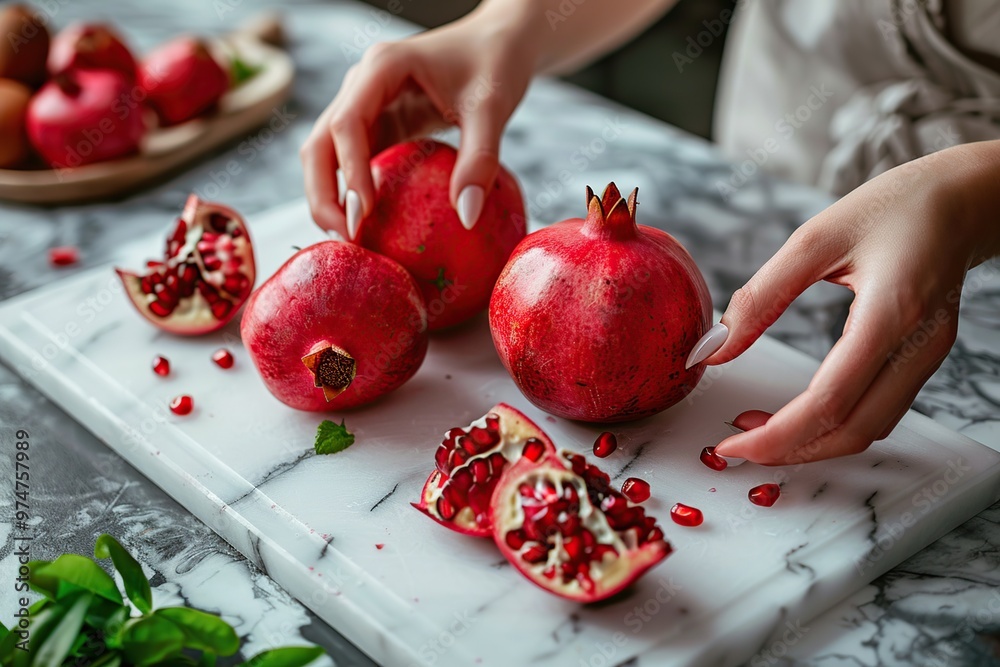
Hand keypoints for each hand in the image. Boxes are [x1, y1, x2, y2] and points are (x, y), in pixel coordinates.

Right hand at [299, 14, 535, 239]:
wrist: (498, 41)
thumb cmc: (496, 63)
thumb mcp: (493, 107)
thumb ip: (481, 159)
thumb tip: (467, 217)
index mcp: (382, 68)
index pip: (347, 123)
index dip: (349, 172)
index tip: (363, 216)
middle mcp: (361, 84)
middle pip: (320, 144)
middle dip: (324, 194)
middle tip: (348, 239)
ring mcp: (364, 105)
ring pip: (326, 155)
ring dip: (330, 197)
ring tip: (353, 239)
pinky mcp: (377, 125)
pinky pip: (352, 162)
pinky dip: (352, 192)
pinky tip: (369, 226)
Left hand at [699, 143, 999, 464]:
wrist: (965, 198)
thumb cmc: (893, 207)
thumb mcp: (814, 239)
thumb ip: (760, 297)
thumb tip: (713, 350)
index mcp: (889, 314)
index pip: (830, 401)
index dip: (777, 435)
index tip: (730, 443)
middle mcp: (916, 347)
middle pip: (853, 431)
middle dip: (789, 451)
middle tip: (735, 447)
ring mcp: (926, 358)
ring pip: (869, 430)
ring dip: (812, 443)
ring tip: (756, 429)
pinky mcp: (923, 359)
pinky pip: (880, 411)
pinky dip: (835, 425)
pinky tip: (797, 413)